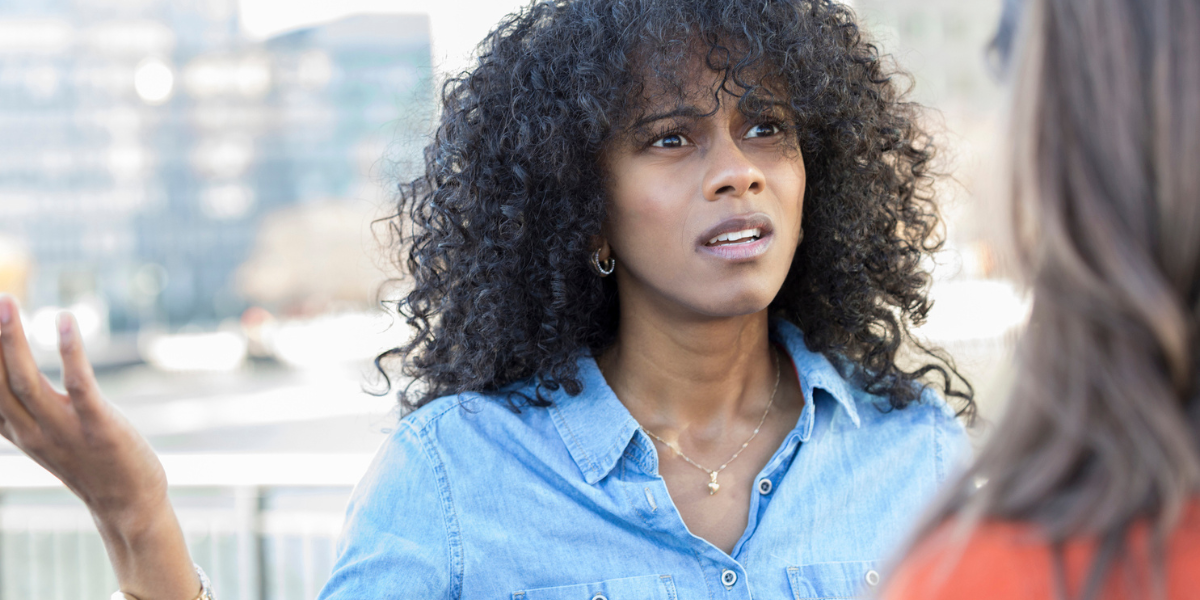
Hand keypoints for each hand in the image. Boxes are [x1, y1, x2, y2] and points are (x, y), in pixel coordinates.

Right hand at [0, 294, 164, 520]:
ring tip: (4, 302)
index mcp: (16, 430)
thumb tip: (3, 374)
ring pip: (25, 380)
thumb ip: (20, 410)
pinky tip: (65, 321)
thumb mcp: (44, 436)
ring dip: (10, 339)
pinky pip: (79, 384)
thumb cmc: (89, 463)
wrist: (128, 504)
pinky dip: (70, 352)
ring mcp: (63, 428)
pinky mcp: (98, 425)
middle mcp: (31, 429)